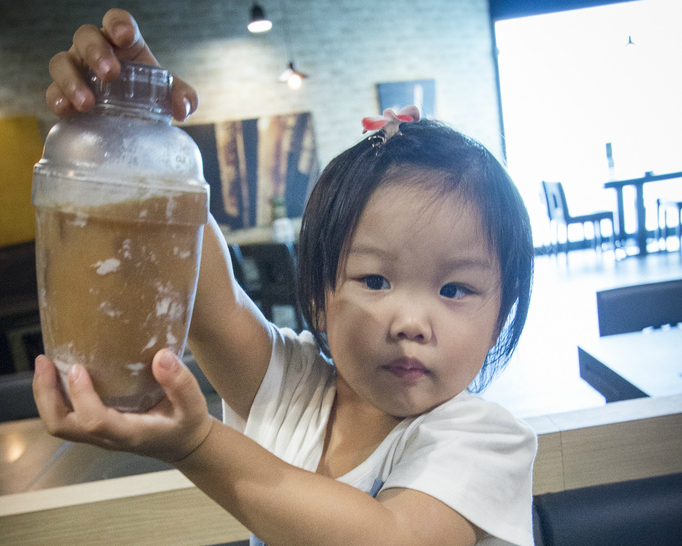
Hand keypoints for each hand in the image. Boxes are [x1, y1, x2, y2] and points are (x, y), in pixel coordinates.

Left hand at [32, 349, 214, 463]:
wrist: (183, 443)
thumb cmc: (186, 423)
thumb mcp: (193, 405)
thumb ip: (181, 383)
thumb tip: (162, 356)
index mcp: (129, 433)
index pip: (95, 421)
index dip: (81, 396)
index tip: (77, 368)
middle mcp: (107, 437)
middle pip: (61, 426)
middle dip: (46, 396)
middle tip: (44, 362)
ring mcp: (97, 434)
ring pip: (58, 423)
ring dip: (45, 395)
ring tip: (45, 362)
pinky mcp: (95, 426)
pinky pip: (65, 415)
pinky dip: (55, 395)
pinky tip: (60, 371)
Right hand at [46, 8, 197, 121]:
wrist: (131, 123)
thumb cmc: (149, 98)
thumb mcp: (169, 96)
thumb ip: (184, 97)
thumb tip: (183, 108)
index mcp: (123, 44)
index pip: (116, 21)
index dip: (118, 23)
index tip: (125, 36)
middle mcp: (94, 51)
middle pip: (86, 36)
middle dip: (96, 52)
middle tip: (111, 73)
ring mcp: (76, 71)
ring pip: (61, 62)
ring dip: (72, 80)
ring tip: (87, 103)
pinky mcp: (64, 95)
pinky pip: (52, 91)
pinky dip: (57, 99)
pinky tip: (66, 111)